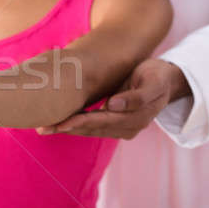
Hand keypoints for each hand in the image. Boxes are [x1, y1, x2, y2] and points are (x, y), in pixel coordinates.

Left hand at [35, 58, 191, 138]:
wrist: (167, 81)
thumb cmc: (157, 77)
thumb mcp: (153, 83)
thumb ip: (136, 96)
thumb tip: (113, 105)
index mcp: (135, 119)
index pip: (101, 121)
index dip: (79, 122)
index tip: (60, 123)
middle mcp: (127, 128)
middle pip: (91, 129)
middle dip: (66, 129)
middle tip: (42, 128)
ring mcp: (120, 129)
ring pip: (88, 130)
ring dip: (67, 129)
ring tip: (44, 127)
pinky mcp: (114, 124)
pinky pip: (91, 126)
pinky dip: (74, 124)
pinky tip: (58, 123)